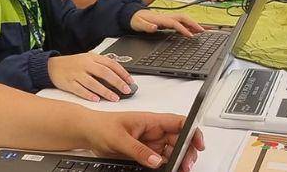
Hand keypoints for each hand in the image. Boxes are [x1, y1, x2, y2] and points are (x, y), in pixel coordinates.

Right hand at [48, 53, 133, 101]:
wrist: (51, 66)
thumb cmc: (73, 64)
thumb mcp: (88, 59)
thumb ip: (102, 65)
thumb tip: (120, 75)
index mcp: (92, 57)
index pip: (110, 64)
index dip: (122, 72)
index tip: (130, 81)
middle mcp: (84, 64)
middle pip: (104, 73)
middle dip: (117, 82)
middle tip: (126, 90)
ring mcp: (76, 74)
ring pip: (92, 83)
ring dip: (105, 91)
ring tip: (114, 98)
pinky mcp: (68, 83)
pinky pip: (79, 90)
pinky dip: (88, 95)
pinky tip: (96, 100)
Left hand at [79, 111, 204, 169]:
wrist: (88, 132)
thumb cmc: (101, 126)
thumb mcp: (119, 139)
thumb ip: (139, 151)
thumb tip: (157, 161)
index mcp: (151, 120)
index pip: (179, 122)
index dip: (192, 131)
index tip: (198, 144)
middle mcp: (154, 130)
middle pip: (179, 139)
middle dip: (187, 151)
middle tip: (186, 165)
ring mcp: (150, 142)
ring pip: (172, 151)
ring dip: (178, 160)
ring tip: (180, 169)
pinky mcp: (145, 152)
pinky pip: (161, 159)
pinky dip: (168, 165)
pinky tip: (169, 169)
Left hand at [130, 11, 205, 36]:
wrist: (132, 15)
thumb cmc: (136, 20)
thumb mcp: (138, 24)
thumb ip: (146, 26)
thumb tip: (154, 28)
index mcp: (161, 18)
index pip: (175, 23)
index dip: (183, 29)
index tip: (190, 35)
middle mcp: (166, 17)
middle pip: (183, 18)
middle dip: (193, 24)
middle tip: (202, 31)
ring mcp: (167, 18)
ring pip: (183, 19)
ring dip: (192, 24)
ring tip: (201, 30)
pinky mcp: (167, 21)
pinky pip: (180, 22)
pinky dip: (188, 25)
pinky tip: (191, 30)